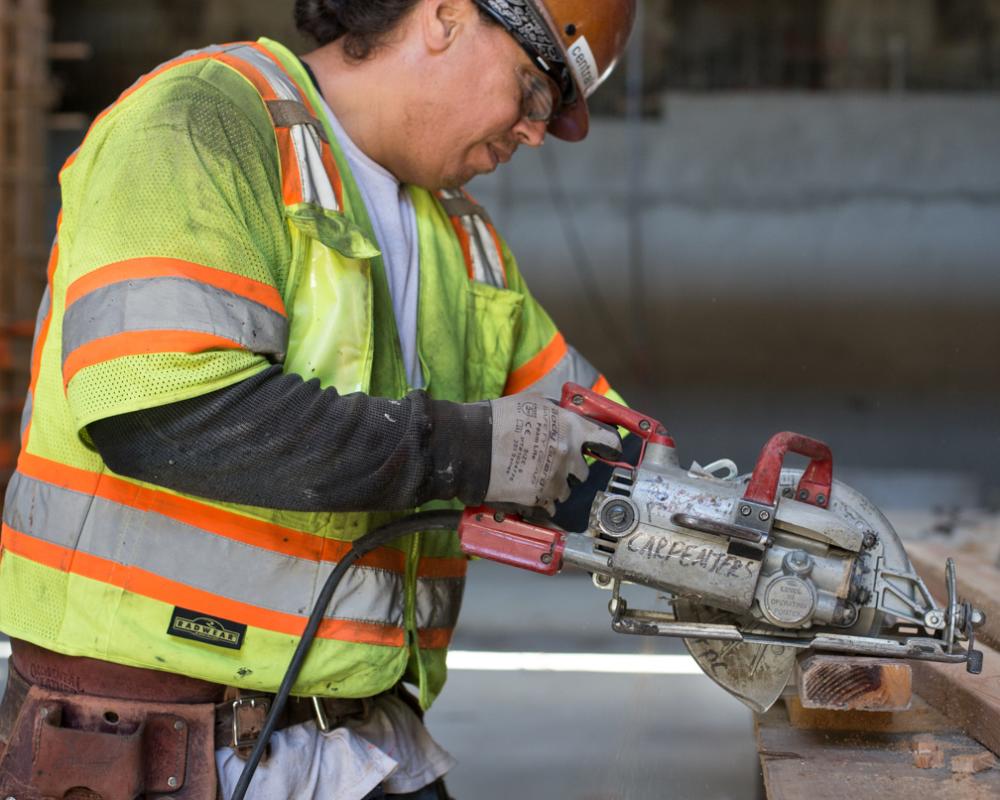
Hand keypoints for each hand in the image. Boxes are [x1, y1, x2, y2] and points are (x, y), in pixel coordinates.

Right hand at [485, 393, 622, 513]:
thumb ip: (557, 413)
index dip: (609, 447)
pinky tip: (527, 489)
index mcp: (570, 427)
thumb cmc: (497, 419)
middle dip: (570, 468)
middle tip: (552, 463)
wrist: (471, 445)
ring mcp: (555, 478)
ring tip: (534, 477)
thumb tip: (566, 416)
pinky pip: (549, 504)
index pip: (607, 441)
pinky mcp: (539, 497)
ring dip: (555, 485)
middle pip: (583, 471)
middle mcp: (568, 454)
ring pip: (566, 490)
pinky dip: (541, 499)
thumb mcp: (533, 402)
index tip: (608, 451)